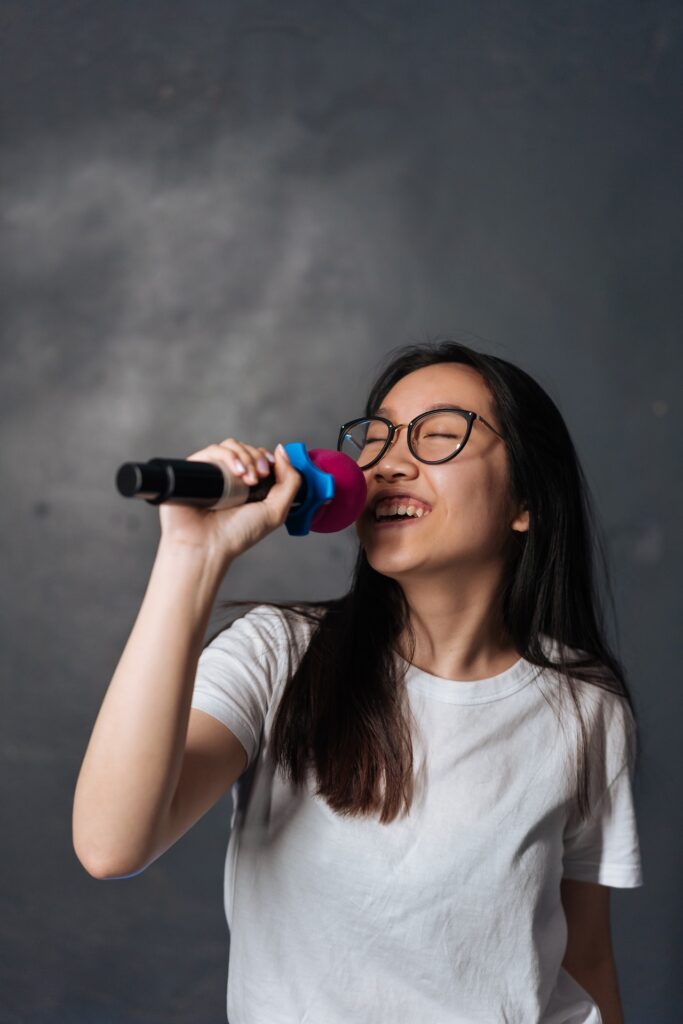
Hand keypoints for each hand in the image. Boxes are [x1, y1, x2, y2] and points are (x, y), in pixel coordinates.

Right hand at [158, 439, 300, 564]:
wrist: (206, 545)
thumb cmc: (237, 535)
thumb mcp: (276, 511)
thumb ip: (290, 482)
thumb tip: (282, 451)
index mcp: (246, 485)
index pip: (258, 456)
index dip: (266, 457)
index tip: (269, 470)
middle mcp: (228, 477)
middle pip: (245, 448)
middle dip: (257, 458)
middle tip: (258, 478)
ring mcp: (211, 472)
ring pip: (230, 446)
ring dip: (245, 457)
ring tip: (247, 479)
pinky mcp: (194, 469)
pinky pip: (212, 451)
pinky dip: (228, 456)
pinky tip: (235, 473)